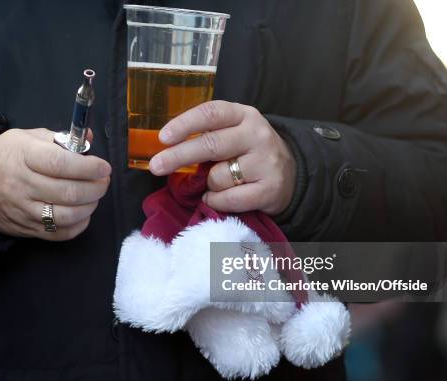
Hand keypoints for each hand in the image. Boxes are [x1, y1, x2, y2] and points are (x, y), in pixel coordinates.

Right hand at [0, 128, 110, 240]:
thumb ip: (60, 139)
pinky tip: (82, 214)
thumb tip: (90, 138)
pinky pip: (58, 234)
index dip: (88, 167)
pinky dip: (78, 226)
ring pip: (66, 216)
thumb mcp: (27, 137)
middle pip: (68, 192)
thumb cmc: (5, 155)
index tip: (104, 167)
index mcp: (23, 156)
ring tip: (94, 196)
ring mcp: (23, 210)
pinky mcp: (25, 228)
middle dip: (95, 188)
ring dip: (89, 207)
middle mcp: (22, 184)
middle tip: (103, 181)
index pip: (61, 164)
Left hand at [149, 100, 295, 214]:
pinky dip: (215, 201)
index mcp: (244, 115)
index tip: (163, 137)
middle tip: (156, 166)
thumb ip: (209, 134)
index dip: (185, 124)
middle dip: (178, 156)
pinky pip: (229, 199)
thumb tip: (166, 148)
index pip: (211, 114)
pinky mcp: (270, 189)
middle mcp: (257, 135)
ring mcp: (266, 162)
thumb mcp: (234, 132)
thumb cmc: (249, 152)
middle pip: (211, 145)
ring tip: (218, 183)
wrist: (290, 173)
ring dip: (208, 184)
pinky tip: (216, 197)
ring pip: (218, 177)